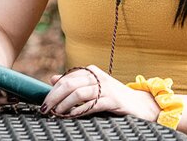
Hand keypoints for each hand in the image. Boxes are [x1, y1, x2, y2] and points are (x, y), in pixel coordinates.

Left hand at [41, 65, 159, 119]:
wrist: (141, 104)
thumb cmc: (114, 96)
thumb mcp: (93, 87)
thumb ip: (74, 82)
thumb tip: (53, 78)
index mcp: (91, 72)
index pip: (66, 78)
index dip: (53, 90)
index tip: (45, 102)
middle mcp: (98, 76)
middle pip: (69, 84)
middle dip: (54, 97)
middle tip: (46, 108)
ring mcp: (106, 88)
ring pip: (78, 93)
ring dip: (64, 104)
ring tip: (56, 113)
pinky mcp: (112, 100)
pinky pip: (91, 104)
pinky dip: (79, 110)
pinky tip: (72, 115)